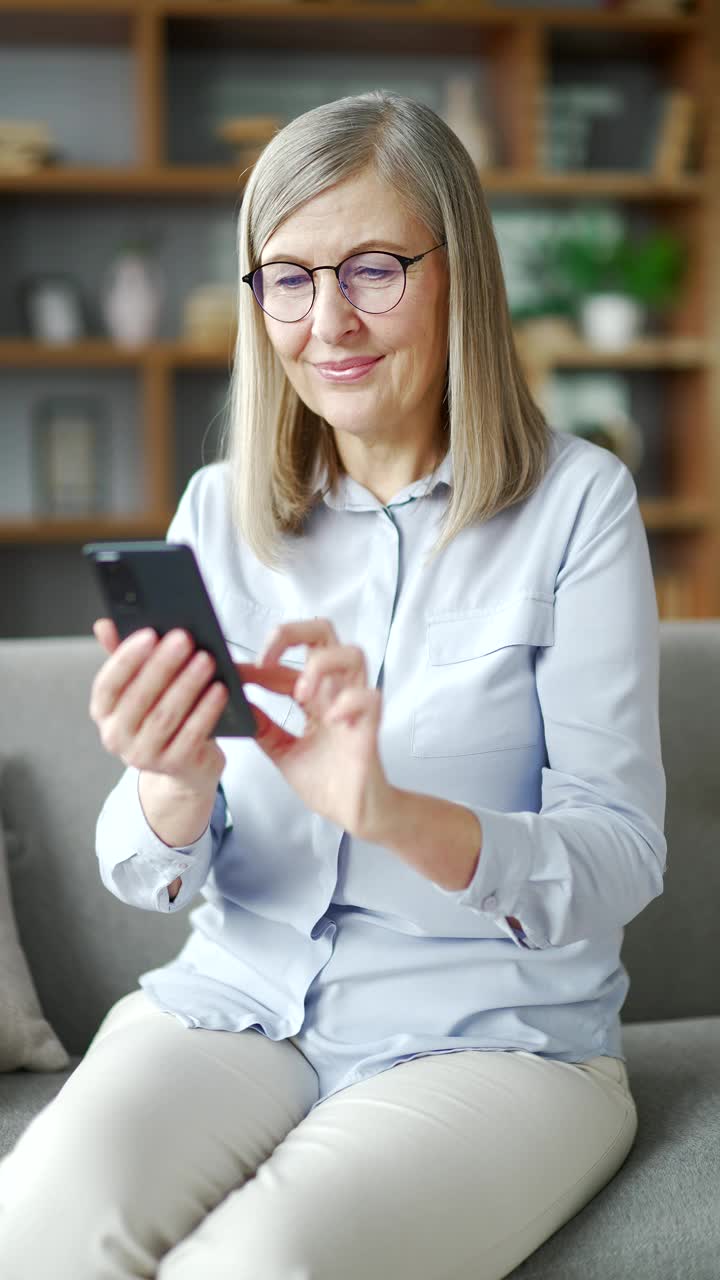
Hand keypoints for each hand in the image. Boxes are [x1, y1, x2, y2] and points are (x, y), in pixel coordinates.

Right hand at [89, 618, 228, 795]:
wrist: (185, 764)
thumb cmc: (161, 714)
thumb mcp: (142, 686)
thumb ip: (126, 656)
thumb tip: (104, 625)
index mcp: (104, 713)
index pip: (108, 684)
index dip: (126, 658)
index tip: (149, 634)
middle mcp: (116, 737)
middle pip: (139, 698)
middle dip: (163, 665)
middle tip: (184, 639)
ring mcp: (143, 756)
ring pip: (165, 715)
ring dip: (187, 684)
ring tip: (205, 660)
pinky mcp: (174, 766)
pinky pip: (192, 734)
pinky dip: (206, 710)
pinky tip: (219, 689)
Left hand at [238, 618, 392, 838]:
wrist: (353, 813)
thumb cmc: (326, 781)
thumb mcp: (282, 751)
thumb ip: (264, 727)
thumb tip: (236, 704)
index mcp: (315, 695)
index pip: (288, 659)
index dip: (260, 660)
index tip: (234, 673)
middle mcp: (336, 692)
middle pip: (323, 632)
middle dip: (292, 634)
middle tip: (267, 661)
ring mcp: (355, 706)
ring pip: (352, 654)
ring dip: (321, 665)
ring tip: (301, 694)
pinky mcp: (370, 727)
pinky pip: (370, 697)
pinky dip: (349, 701)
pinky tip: (332, 720)